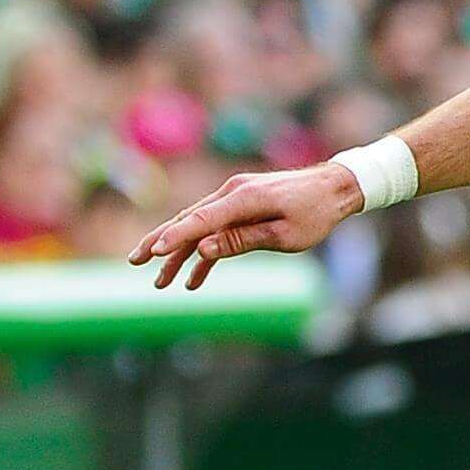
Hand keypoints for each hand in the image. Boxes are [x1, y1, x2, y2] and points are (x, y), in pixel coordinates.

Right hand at [132, 161, 362, 288]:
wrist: (334, 189)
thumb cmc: (314, 214)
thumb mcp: (283, 234)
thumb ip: (242, 241)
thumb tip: (203, 250)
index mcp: (241, 199)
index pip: (199, 220)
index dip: (174, 238)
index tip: (152, 253)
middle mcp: (231, 194)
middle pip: (188, 221)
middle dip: (160, 243)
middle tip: (135, 261)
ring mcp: (234, 198)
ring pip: (197, 227)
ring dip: (177, 253)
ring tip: (158, 280)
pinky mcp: (241, 207)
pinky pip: (215, 230)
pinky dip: (204, 252)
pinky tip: (193, 279)